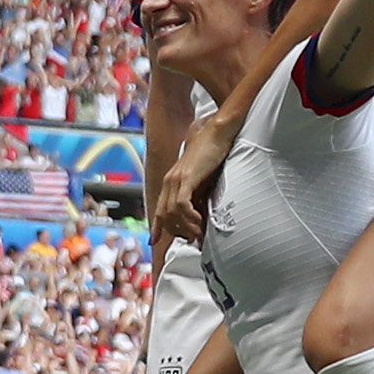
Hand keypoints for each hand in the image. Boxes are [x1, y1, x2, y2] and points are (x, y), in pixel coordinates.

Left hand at [151, 111, 236, 245]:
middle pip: (163, 215)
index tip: (156, 241)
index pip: (159, 209)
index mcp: (171, 182)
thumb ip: (199, 197)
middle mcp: (169, 181)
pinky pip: (181, 204)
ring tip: (199, 233)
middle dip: (176, 231)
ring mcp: (176, 179)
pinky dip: (189, 216)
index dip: (156, 227)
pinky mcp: (186, 177)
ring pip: (171, 212)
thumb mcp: (203, 180)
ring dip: (185, 226)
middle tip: (193, 239)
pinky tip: (199, 221)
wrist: (217, 133)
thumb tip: (201, 219)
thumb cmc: (213, 153)